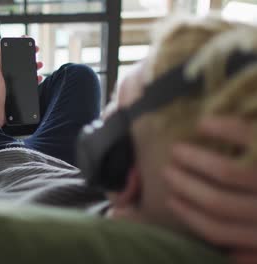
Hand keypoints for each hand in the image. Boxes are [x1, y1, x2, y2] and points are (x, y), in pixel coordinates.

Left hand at [0, 39, 43, 126]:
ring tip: (40, 65)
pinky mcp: (14, 93)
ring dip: (32, 68)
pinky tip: (38, 79)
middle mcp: (2, 76)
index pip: (8, 55)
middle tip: (36, 53)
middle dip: (28, 58)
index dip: (18, 48)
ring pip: (23, 74)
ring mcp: (9, 85)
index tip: (27, 44)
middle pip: (17, 64)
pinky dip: (32, 81)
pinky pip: (25, 85)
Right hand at [163, 117, 256, 263]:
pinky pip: (248, 136)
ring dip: (195, 160)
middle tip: (166, 171)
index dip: (189, 215)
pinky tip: (204, 124)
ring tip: (177, 150)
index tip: (170, 199)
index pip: (218, 231)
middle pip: (218, 203)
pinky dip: (223, 128)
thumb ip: (252, 253)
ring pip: (227, 173)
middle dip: (185, 186)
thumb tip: (229, 256)